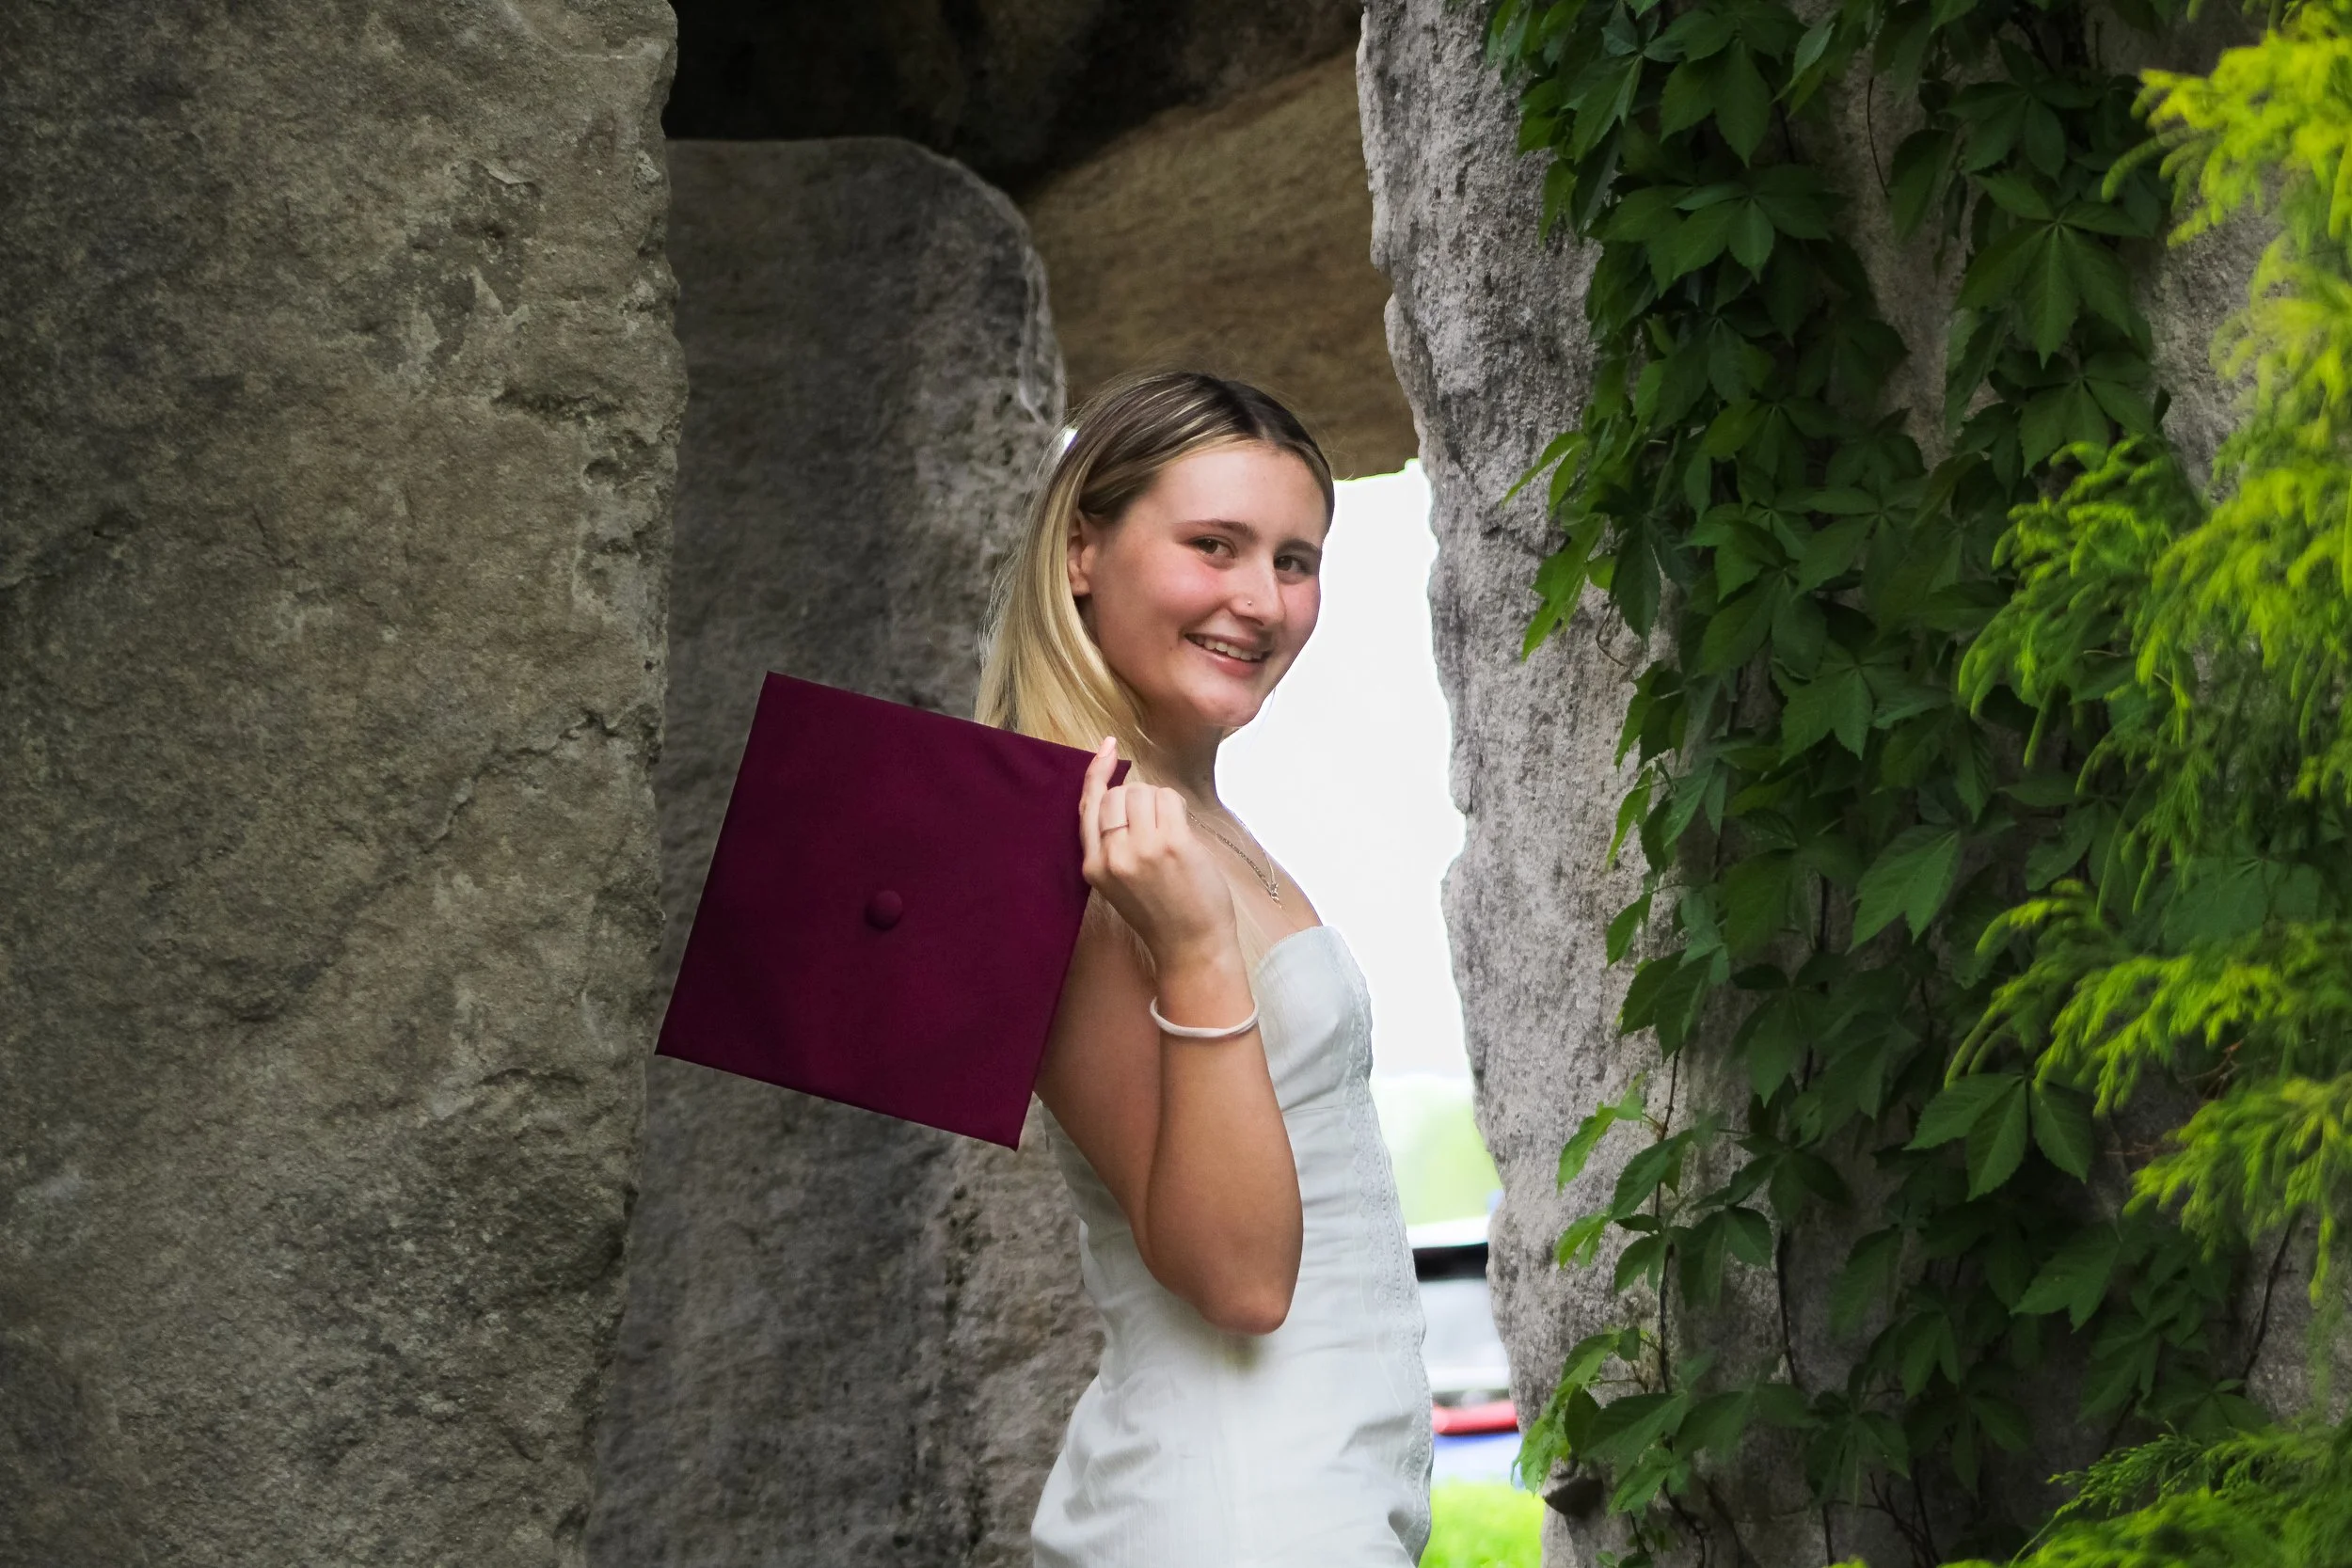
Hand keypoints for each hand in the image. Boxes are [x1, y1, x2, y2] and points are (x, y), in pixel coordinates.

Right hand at [1077, 739, 1236, 966]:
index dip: (1096, 773)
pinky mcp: (1171, 844)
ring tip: (1169, 833)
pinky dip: (1176, 806)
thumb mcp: (1118, 881)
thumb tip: (1120, 792)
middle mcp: (1111, 855)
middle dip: (1137, 797)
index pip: (1087, 806)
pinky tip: (1182, 831)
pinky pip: (1168, 798)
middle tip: (1155, 824)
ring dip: (1159, 802)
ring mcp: (1141, 849)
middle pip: (1117, 794)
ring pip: (1143, 792)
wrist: (1190, 944)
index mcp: (1093, 866)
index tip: (1106, 748)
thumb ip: (1111, 843)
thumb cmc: (1161, 911)